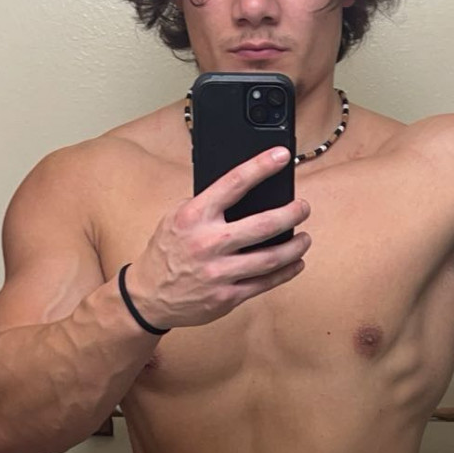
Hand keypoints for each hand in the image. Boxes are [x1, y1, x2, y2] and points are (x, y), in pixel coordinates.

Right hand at [127, 149, 310, 328]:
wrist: (148, 297)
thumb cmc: (167, 251)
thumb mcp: (176, 218)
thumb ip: (206, 205)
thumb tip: (246, 190)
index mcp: (194, 216)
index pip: (234, 183)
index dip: (261, 166)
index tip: (281, 155)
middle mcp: (207, 243)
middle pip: (263, 224)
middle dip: (291, 213)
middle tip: (303, 207)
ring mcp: (219, 273)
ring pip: (270, 258)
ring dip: (295, 246)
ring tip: (304, 238)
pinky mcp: (227, 296)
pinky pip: (265, 283)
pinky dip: (286, 272)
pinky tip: (296, 263)